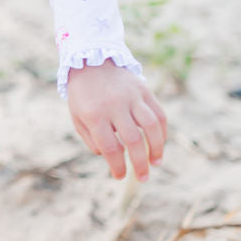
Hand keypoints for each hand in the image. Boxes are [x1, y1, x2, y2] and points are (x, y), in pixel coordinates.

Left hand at [66, 61, 167, 181]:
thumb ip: (91, 139)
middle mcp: (115, 105)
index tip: (120, 176)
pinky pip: (159, 114)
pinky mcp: (144, 90)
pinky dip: (162, 132)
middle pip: (133, 140)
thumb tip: (110, 157)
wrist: (91, 61)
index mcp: (94, 114)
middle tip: (143, 178)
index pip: (110, 147)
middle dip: (140, 163)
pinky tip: (160, 144)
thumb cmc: (83, 95)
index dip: (117, 165)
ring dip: (157, 148)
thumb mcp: (78, 117)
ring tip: (156, 163)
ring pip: (151, 126)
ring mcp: (132, 96)